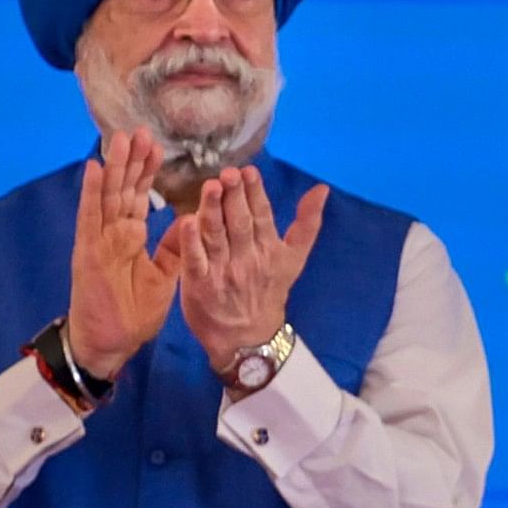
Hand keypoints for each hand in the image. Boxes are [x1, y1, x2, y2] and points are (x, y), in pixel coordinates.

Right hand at [65, 130, 186, 381]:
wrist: (109, 343)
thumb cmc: (133, 312)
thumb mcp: (164, 275)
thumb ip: (174, 246)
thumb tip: (191, 218)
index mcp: (130, 238)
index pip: (139, 197)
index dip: (147, 172)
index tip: (157, 146)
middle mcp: (112, 234)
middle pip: (122, 190)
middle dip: (131, 161)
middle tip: (140, 130)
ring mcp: (98, 241)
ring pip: (106, 196)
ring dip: (113, 167)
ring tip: (119, 138)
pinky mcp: (87, 253)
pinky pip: (89, 218)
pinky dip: (90, 193)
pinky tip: (93, 169)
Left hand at [175, 166, 328, 373]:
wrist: (247, 336)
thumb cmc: (268, 291)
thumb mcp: (295, 258)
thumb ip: (307, 223)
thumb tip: (321, 189)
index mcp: (270, 250)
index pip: (263, 216)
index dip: (255, 193)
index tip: (249, 171)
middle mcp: (247, 259)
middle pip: (240, 223)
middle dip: (235, 197)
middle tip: (228, 173)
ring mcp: (222, 272)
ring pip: (217, 236)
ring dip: (213, 211)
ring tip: (210, 187)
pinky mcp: (199, 284)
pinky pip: (194, 260)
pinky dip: (190, 242)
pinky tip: (186, 221)